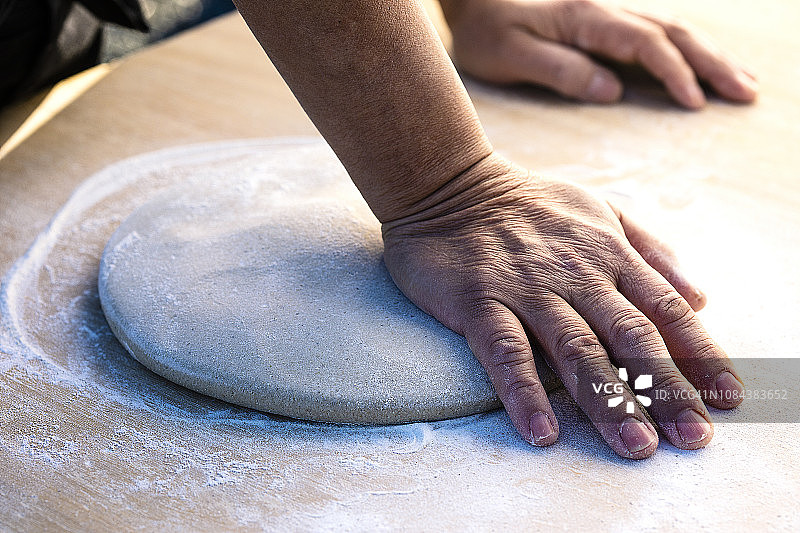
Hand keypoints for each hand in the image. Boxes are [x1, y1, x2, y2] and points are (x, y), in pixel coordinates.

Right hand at [382, 154, 743, 458]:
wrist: (449, 186)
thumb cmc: (528, 204)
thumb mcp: (601, 210)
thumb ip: (651, 250)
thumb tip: (700, 297)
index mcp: (608, 253)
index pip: (666, 309)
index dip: (700, 354)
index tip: (725, 397)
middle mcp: (575, 273)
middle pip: (630, 337)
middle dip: (665, 389)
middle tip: (691, 437)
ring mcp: (527, 289)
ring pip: (576, 349)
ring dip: (608, 400)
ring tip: (635, 444)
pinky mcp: (479, 301)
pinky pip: (506, 351)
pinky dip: (525, 392)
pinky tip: (542, 431)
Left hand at [440, 0, 757, 107]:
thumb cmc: (485, 29)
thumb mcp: (510, 54)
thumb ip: (559, 70)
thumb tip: (611, 91)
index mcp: (585, 18)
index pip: (644, 43)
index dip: (674, 73)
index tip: (696, 104)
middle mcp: (604, 11)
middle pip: (672, 32)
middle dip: (712, 63)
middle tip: (747, 94)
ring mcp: (607, 15)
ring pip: (671, 29)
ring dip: (709, 56)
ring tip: (742, 83)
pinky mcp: (603, 24)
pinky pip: (656, 34)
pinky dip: (686, 51)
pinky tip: (702, 67)